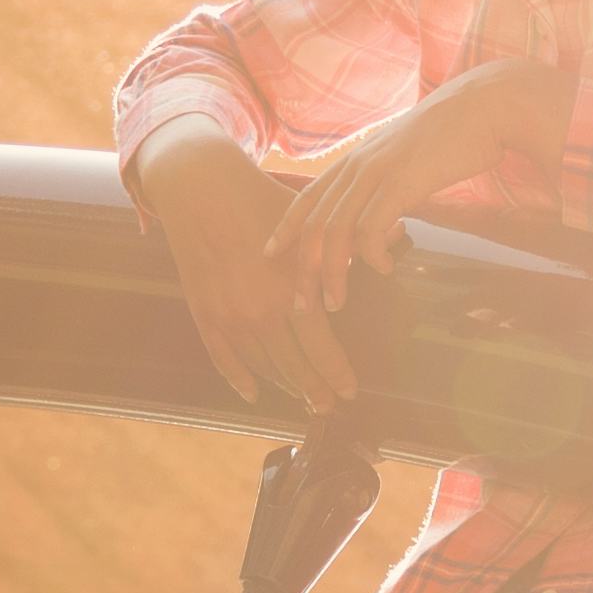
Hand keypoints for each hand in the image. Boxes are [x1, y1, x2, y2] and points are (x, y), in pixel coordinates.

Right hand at [131, 121, 352, 408]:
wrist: (200, 187)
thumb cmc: (259, 198)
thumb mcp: (308, 219)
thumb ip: (344, 242)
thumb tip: (392, 242)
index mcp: (291, 287)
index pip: (321, 346)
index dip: (337, 373)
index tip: (350, 391)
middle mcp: (260, 310)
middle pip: (293, 366)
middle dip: (314, 390)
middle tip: (328, 405)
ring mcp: (230, 315)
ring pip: (262, 367)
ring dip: (283, 386)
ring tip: (300, 396)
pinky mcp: (204, 313)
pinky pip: (223, 359)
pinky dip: (239, 379)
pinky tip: (254, 393)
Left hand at [276, 60, 565, 311]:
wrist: (483, 107)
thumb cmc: (452, 135)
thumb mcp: (405, 157)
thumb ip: (386, 183)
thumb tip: (384, 215)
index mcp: (355, 160)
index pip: (307, 199)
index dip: (285, 229)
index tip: (270, 255)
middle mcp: (357, 166)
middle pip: (314, 225)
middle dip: (304, 269)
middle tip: (302, 305)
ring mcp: (377, 173)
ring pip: (336, 232)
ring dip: (332, 274)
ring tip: (336, 302)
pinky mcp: (400, 182)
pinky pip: (372, 229)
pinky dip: (372, 256)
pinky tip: (385, 270)